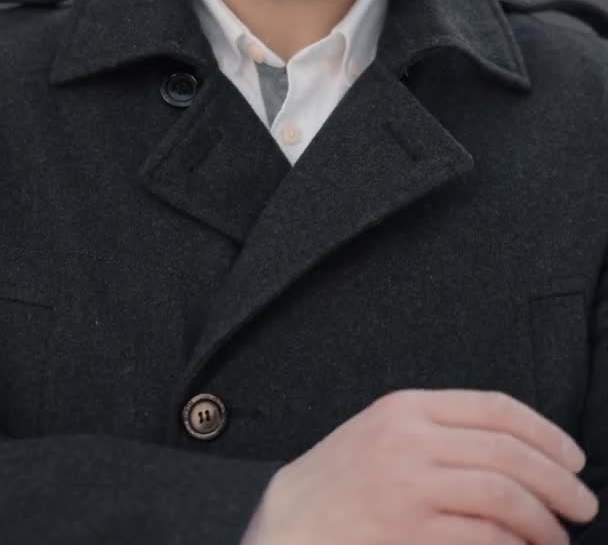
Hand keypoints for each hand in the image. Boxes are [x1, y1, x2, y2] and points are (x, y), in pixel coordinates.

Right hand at [243, 389, 598, 544]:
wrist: (288, 528)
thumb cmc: (339, 484)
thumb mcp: (382, 433)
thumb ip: (438, 429)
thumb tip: (515, 450)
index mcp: (407, 408)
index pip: (495, 409)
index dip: (546, 433)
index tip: (572, 457)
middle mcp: (410, 441)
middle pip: (509, 453)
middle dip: (558, 481)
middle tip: (582, 503)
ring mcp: (409, 489)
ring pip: (504, 496)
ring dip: (544, 521)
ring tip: (558, 537)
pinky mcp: (409, 535)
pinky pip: (483, 538)